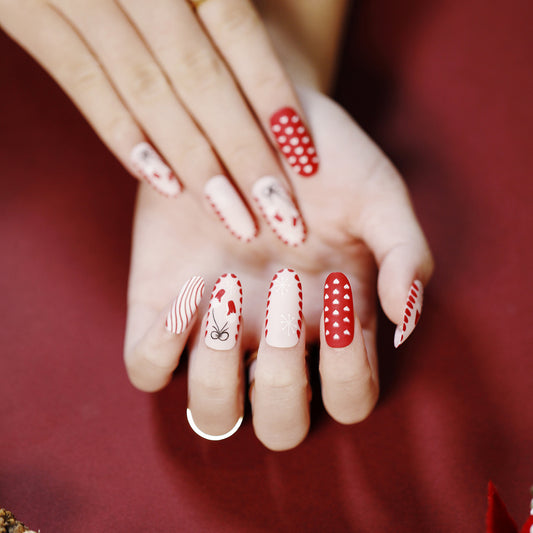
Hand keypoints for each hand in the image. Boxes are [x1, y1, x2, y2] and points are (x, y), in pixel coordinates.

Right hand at [0, 0, 318, 243]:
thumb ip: (221, 4)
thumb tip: (276, 52)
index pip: (236, 30)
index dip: (272, 94)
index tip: (307, 160)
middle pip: (198, 77)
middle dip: (242, 152)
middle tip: (282, 216)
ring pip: (147, 90)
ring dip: (194, 161)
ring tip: (234, 215)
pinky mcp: (24, 13)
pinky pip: (82, 83)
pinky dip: (123, 135)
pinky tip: (163, 182)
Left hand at [123, 88, 433, 449]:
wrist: (250, 113)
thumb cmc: (323, 159)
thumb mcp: (378, 196)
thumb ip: (407, 255)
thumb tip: (405, 319)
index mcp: (332, 324)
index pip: (349, 400)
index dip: (349, 373)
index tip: (338, 294)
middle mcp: (274, 341)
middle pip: (279, 427)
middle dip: (283, 381)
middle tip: (283, 296)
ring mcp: (214, 330)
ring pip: (211, 412)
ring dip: (219, 374)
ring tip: (228, 291)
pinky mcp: (160, 306)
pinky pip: (145, 369)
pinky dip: (159, 351)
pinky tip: (188, 290)